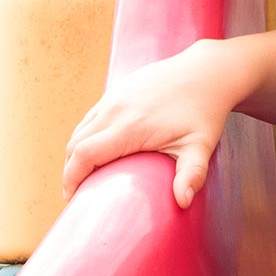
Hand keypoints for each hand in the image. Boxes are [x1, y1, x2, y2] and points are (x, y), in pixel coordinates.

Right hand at [61, 41, 239, 208]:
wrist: (205, 73)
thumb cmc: (204, 112)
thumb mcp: (200, 146)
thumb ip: (191, 175)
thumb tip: (183, 202)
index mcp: (129, 126)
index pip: (84, 154)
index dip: (71, 178)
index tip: (71, 199)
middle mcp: (115, 110)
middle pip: (75, 143)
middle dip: (69, 170)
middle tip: (76, 193)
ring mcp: (113, 97)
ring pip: (80, 129)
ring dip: (75, 153)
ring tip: (82, 175)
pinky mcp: (117, 90)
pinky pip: (91, 117)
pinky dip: (85, 136)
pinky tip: (94, 151)